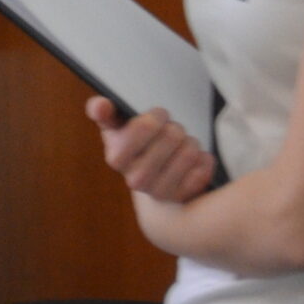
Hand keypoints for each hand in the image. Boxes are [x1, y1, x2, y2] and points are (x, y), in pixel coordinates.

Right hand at [87, 97, 213, 203]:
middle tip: (170, 133)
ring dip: (190, 143)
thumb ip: (104, 112)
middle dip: (175, 128)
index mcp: (116, 158)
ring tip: (180, 147)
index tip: (158, 117)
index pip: (144, 126)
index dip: (156, 116)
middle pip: (171, 135)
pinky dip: (203, 159)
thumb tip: (100, 105)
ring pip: (189, 151)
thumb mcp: (117, 126)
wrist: (151, 179)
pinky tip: (192, 162)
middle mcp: (135, 180)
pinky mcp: (182, 198)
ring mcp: (159, 192)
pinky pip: (203, 167)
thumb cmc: (134, 144)